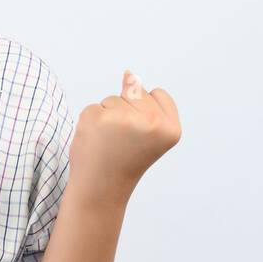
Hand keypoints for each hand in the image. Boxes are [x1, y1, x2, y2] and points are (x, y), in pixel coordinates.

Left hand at [67, 69, 181, 206]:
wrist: (102, 187)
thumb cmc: (125, 158)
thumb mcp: (146, 130)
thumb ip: (143, 101)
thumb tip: (128, 74)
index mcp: (171, 127)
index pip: (157, 93)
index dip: (146, 112)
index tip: (142, 136)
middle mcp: (151, 123)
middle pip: (135, 91)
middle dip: (126, 110)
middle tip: (124, 140)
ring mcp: (123, 119)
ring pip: (112, 98)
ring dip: (107, 116)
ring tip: (110, 142)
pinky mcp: (98, 118)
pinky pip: (93, 107)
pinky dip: (91, 121)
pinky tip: (95, 141)